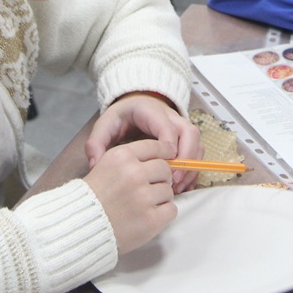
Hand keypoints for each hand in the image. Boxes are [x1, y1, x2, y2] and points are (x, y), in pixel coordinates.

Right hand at [83, 138, 176, 253]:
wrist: (80, 228)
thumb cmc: (92, 197)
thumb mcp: (105, 165)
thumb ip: (132, 159)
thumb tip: (164, 156)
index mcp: (122, 156)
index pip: (157, 147)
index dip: (163, 154)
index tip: (165, 160)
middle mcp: (134, 173)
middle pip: (165, 169)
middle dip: (161, 178)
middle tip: (150, 188)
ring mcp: (143, 197)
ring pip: (169, 190)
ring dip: (161, 198)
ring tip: (143, 205)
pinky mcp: (150, 220)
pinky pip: (171, 210)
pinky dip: (163, 214)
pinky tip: (148, 216)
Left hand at [85, 92, 202, 192]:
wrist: (134, 105)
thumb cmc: (121, 117)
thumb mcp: (105, 125)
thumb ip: (96, 142)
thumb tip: (95, 163)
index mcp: (150, 111)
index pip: (166, 127)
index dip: (169, 147)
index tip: (164, 167)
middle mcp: (171, 117)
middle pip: (189, 133)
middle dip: (186, 157)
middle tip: (172, 179)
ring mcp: (180, 127)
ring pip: (197, 142)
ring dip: (191, 165)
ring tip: (177, 187)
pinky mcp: (185, 138)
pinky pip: (197, 152)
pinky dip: (193, 169)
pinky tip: (182, 186)